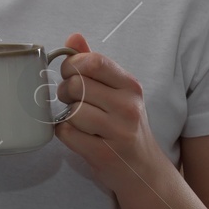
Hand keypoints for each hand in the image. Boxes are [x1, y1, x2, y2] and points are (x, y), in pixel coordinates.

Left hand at [51, 32, 165, 186]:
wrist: (144, 171)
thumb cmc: (125, 126)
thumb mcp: (118, 92)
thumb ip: (95, 65)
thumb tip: (73, 37)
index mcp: (130, 86)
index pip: (94, 62)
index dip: (72, 65)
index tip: (70, 74)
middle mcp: (128, 107)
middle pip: (77, 85)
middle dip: (65, 91)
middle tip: (70, 99)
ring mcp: (118, 132)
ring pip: (72, 111)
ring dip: (66, 115)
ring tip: (76, 119)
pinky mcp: (105, 154)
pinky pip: (68, 134)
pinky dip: (64, 133)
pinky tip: (76, 135)